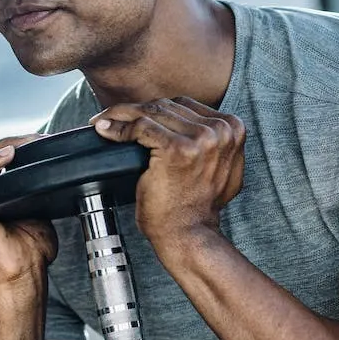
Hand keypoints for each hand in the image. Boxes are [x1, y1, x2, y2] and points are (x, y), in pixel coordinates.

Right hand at [0, 136, 56, 289]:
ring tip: (29, 143)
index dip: (12, 149)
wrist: (18, 282)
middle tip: (38, 138)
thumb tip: (40, 166)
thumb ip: (26, 189)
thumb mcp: (30, 211)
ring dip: (4, 149)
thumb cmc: (25, 256)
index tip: (39, 141)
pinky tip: (10, 155)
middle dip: (11, 145)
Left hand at [90, 98, 244, 257]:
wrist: (189, 234)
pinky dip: (119, 128)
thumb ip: (211, 141)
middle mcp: (221, 130)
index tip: (135, 115)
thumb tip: (188, 123)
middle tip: (112, 116)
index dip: (156, 108)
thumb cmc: (194, 206)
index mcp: (233, 128)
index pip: (185, 105)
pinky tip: (106, 130)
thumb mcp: (217, 166)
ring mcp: (201, 138)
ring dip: (122, 114)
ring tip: (104, 120)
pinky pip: (141, 127)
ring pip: (151, 113)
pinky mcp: (177, 148)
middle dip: (135, 109)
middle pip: (168, 106)